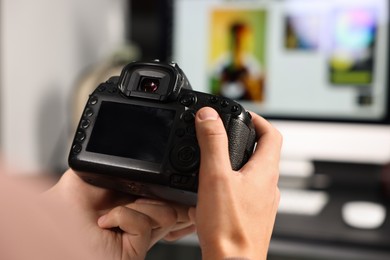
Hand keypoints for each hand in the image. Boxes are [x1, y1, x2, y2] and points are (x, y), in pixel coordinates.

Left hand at [44, 170, 194, 259]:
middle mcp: (138, 216)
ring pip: (167, 212)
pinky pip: (146, 224)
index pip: (162, 188)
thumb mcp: (81, 176)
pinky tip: (105, 223)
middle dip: (162, 193)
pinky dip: (124, 217)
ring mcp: (139, 235)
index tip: (165, 173)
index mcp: (131, 198)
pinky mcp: (136, 249)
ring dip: (139, 206)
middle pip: (172, 200)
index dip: (167, 183)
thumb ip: (101, 161)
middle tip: (133, 193)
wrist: (47, 241)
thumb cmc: (60, 216)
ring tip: (112, 211)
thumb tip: (113, 143)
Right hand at [190, 107, 281, 259]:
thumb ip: (212, 143)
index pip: (273, 134)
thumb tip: (209, 116)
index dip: (259, 120)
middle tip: (226, 134)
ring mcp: (261, 203)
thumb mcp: (215, 177)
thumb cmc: (228, 228)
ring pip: (252, 173)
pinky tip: (211, 194)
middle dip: (245, 139)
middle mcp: (268, 187)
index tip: (244, 115)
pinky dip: (230, 184)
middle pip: (264, 153)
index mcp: (264, 172)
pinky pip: (244, 192)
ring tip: (215, 160)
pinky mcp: (251, 216)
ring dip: (236, 162)